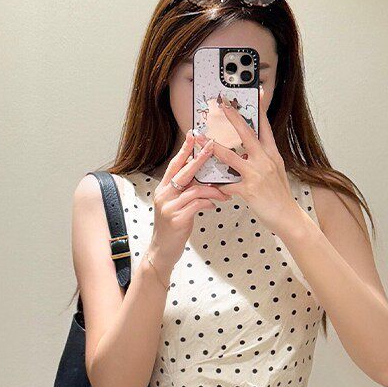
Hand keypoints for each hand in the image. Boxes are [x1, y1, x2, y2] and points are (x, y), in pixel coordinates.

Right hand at [149, 131, 229, 268]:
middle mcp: (164, 195)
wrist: (162, 251)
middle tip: (212, 146)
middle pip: (183, 172)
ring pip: (194, 189)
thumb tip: (203, 183)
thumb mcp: (176, 207)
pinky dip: (208, 203)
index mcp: (163, 189)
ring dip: (212, 190)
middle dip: (199, 158)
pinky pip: (197, 205)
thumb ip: (186, 193)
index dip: (184, 150)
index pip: (174, 165)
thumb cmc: (173, 228)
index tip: (193, 135)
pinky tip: (214, 206)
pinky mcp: (177, 219)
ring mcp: (169, 207)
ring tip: (224, 194)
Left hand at [204, 88, 303, 236]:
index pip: (265, 127)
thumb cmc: (280, 196)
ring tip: (201, 139)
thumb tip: (253, 150)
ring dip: (213, 147)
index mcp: (272, 155)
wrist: (288, 218)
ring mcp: (257, 174)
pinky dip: (217, 185)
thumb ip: (265, 158)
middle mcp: (265, 161)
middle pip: (247, 134)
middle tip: (221, 104)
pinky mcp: (250, 190)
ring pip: (231, 156)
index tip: (257, 92)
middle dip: (233, 118)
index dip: (260, 109)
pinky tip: (208, 182)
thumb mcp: (277, 171)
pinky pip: (228, 185)